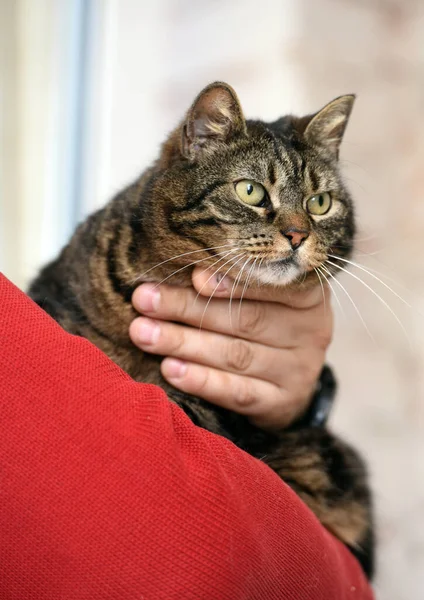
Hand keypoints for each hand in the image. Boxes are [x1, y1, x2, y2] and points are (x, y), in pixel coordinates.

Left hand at [129, 268, 332, 429]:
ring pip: (236, 355)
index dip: (231, 280)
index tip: (192, 275)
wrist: (290, 377)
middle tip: (144, 300)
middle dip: (189, 309)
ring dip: (185, 344)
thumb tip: (193, 272)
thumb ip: (235, 280)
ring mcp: (299, 370)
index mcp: (308, 293)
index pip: (270, 283)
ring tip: (145, 334)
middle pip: (244, 319)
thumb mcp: (264, 293)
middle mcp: (310, 331)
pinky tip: (170, 369)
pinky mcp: (281, 403)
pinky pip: (239, 392)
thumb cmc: (268, 318)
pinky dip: (202, 381)